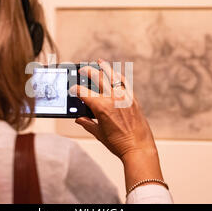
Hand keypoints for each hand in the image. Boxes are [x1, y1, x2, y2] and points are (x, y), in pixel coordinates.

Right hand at [70, 59, 164, 192]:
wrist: (138, 148)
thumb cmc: (119, 144)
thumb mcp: (98, 134)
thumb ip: (87, 123)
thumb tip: (79, 119)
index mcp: (101, 107)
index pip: (83, 93)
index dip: (75, 90)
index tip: (72, 89)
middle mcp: (112, 98)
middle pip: (97, 78)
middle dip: (88, 72)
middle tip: (82, 69)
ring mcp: (124, 97)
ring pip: (112, 76)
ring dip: (104, 68)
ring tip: (99, 62)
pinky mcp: (133, 99)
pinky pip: (124, 83)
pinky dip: (118, 76)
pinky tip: (115, 73)